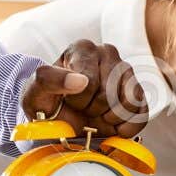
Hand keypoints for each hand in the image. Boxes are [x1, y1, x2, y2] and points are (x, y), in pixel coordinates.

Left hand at [21, 40, 147, 139]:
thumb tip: (81, 81)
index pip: (89, 82)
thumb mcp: (35, 94)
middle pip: (108, 94)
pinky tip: (112, 125)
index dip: (78, 101)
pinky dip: (126, 127)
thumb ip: (48, 80)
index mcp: (82, 48)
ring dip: (109, 118)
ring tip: (96, 113)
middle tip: (82, 108)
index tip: (68, 101)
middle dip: (93, 110)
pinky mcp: (139, 92)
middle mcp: (107, 53)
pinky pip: (141, 113)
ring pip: (128, 103)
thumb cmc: (48, 105)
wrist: (61, 120)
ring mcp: (126, 71)